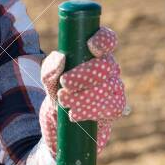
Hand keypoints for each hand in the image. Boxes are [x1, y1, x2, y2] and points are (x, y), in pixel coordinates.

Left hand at [38, 25, 128, 156]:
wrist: (61, 124)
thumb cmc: (59, 94)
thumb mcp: (49, 82)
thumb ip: (50, 69)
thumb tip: (61, 58)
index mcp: (95, 55)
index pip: (107, 40)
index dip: (103, 40)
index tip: (90, 45)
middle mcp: (108, 69)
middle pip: (105, 65)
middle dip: (83, 74)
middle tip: (64, 83)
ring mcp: (114, 88)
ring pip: (106, 87)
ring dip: (82, 95)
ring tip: (64, 101)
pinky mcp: (115, 109)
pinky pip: (110, 107)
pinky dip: (89, 111)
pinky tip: (73, 114)